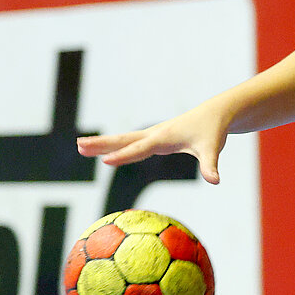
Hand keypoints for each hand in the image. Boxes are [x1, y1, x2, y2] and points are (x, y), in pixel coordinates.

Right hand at [77, 101, 229, 183]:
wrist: (215, 113)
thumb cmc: (213, 131)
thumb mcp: (212, 149)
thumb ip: (210, 166)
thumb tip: (215, 181)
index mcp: (165, 137)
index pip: (140, 149)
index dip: (123, 156)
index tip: (104, 162)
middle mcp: (155, 134)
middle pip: (123, 140)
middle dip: (101, 144)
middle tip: (79, 146)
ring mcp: (153, 134)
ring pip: (123, 139)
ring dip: (102, 143)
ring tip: (80, 146)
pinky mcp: (154, 137)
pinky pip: (130, 143)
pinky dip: (115, 146)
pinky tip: (104, 151)